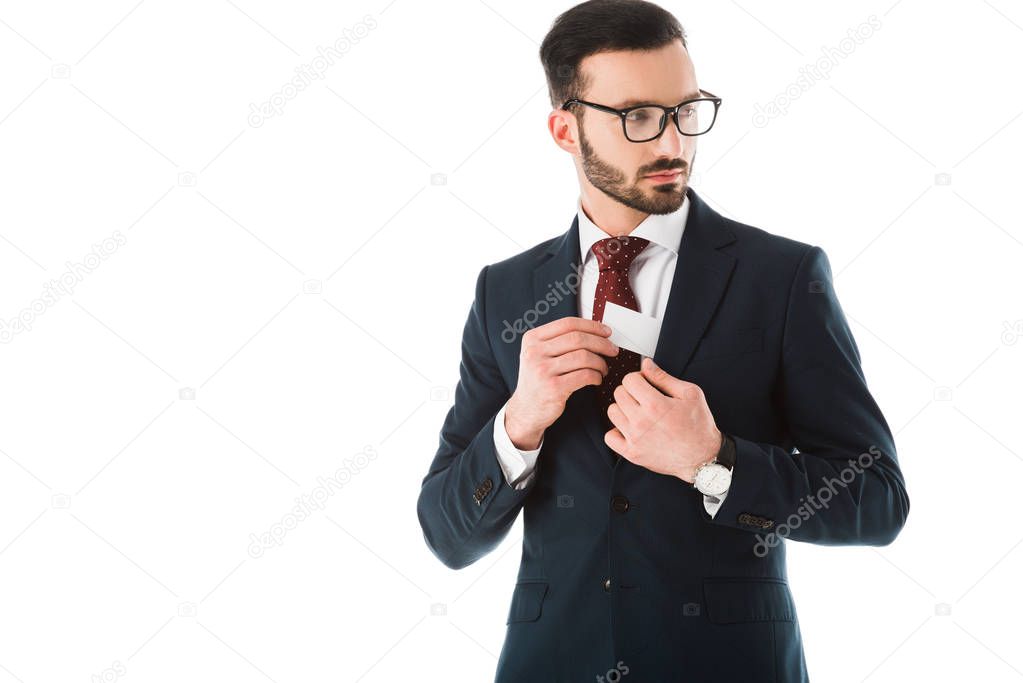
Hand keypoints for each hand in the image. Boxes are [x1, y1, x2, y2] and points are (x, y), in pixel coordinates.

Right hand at [506, 317, 618, 448]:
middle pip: (578, 339)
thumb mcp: (538, 355)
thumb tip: (594, 331)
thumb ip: (557, 341)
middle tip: (612, 350)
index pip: (568, 324)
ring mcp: (543, 370)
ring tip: (603, 368)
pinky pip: (585, 375)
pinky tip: (596, 379)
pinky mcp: (554, 388)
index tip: (606, 332)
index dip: (592, 326)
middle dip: (601, 343)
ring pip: (584, 357)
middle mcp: (535, 352)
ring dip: (600, 362)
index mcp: (532, 339)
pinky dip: (596, 376)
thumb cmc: (538, 381)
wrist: (526, 410)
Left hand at [604, 357, 720, 482]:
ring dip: (623, 409)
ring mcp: (635, 438)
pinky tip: (629, 429)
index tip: (645, 384)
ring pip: (612, 412)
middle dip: (630, 391)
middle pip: (618, 393)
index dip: (638, 378)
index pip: (629, 379)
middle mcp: (641, 421)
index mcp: (655, 404)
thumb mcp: (689, 394)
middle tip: (643, 398)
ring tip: (637, 412)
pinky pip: (609, 437)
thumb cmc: (699, 425)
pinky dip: (616, 431)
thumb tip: (646, 364)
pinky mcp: (632, 453)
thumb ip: (664, 377)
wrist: (702, 457)